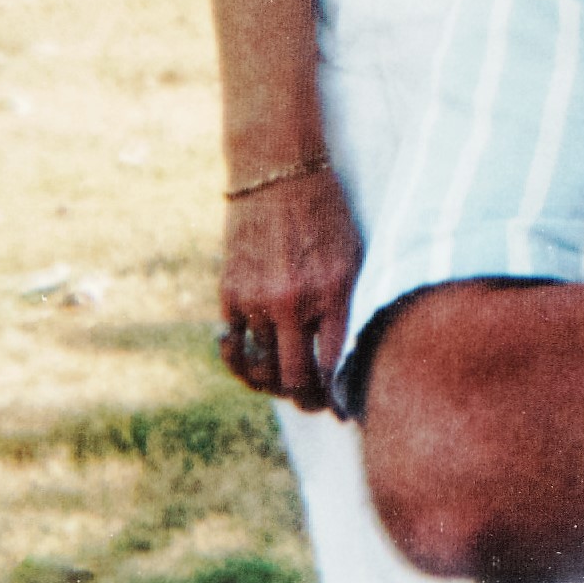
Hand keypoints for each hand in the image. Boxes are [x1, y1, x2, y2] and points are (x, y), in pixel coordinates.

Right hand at [219, 171, 362, 410]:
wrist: (277, 174)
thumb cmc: (325, 216)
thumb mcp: (352, 256)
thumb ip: (349, 306)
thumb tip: (348, 363)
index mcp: (334, 291)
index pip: (336, 366)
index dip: (338, 396)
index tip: (342, 408)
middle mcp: (295, 300)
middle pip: (296, 380)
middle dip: (306, 401)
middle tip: (313, 403)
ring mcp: (259, 298)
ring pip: (264, 368)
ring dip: (275, 382)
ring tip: (286, 383)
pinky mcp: (230, 292)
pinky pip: (236, 346)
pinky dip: (243, 361)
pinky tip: (255, 360)